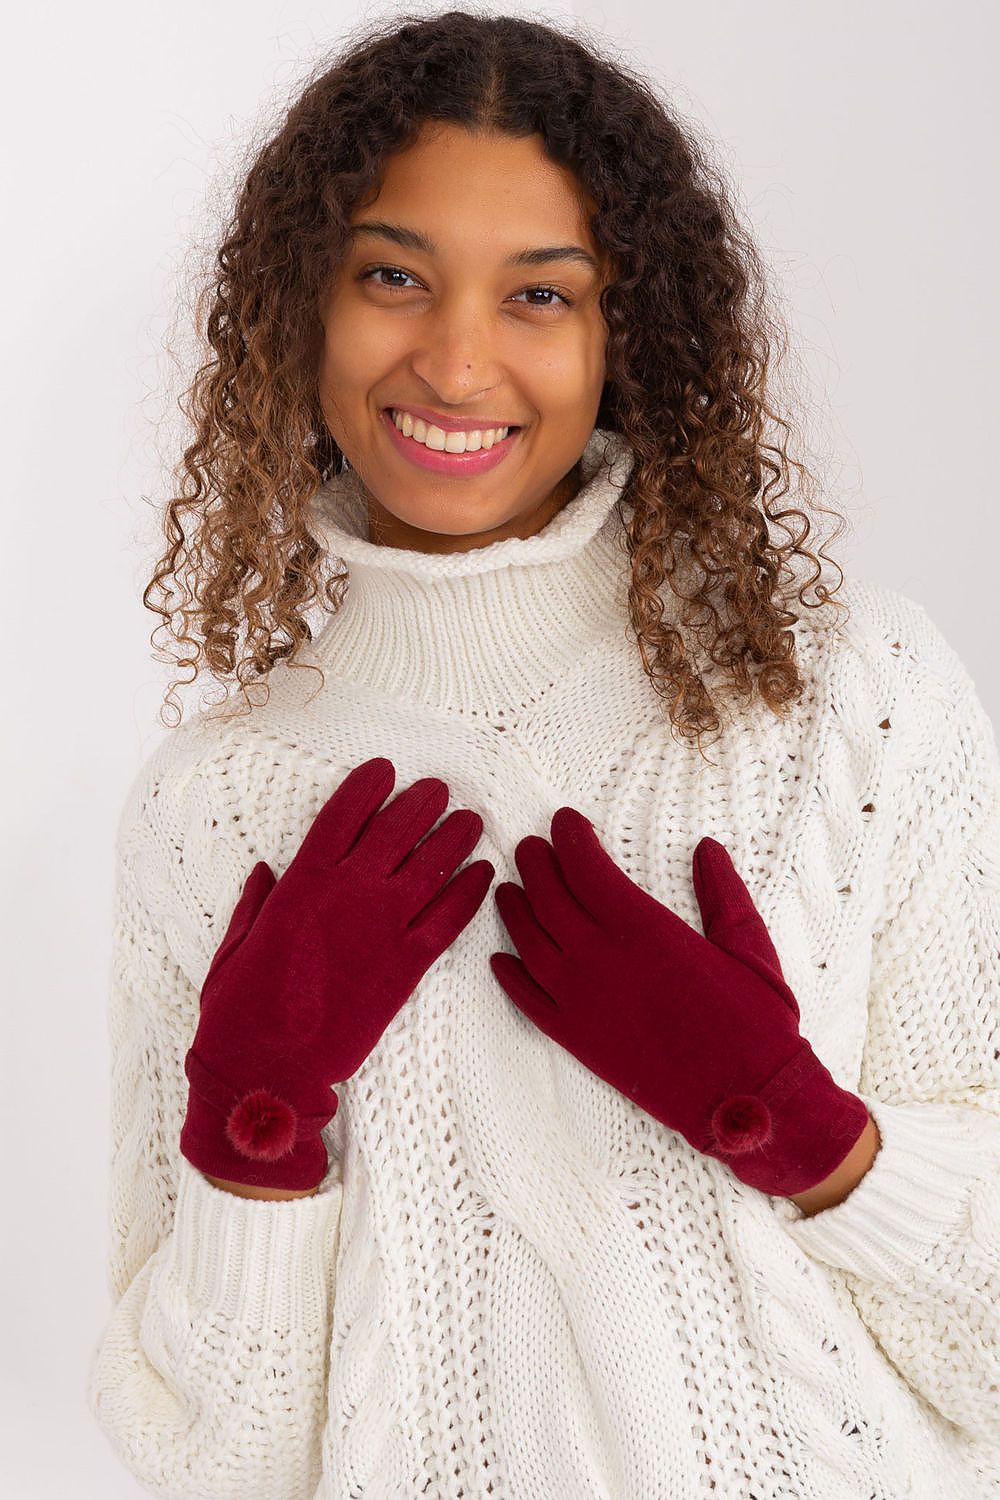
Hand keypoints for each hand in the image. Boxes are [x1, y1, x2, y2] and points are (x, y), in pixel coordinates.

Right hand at [181, 756, 494, 1189]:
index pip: (343, 813)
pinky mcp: (407, 964)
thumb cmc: (241, 1008)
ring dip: (454, 837)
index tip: (386, 770)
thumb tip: (268, 872)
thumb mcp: (237, 943)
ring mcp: (382, 926)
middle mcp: (348, 893)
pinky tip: (484, 875)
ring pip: (432, 865)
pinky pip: (449, 918)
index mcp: (302, 881)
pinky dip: (470, 892)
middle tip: (439, 790)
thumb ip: (257, 902)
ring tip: (470, 820)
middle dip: (421, 803)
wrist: (270, 1066)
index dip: (368, 786)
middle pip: (396, 829)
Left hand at [489, 809, 868, 1195]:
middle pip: (549, 897)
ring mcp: (583, 1001)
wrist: (747, 1101)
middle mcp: (602, 959)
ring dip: (515, 910)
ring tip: (509, 890)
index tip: (565, 820)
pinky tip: (500, 959)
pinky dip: (509, 976)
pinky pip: (528, 1001)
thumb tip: (706, 849)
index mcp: (646, 928)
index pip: (588, 867)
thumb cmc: (757, 1024)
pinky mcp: (577, 1040)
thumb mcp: (749, 947)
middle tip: (531, 847)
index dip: (571, 838)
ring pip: (529, 942)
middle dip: (536, 865)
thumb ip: (723, 894)